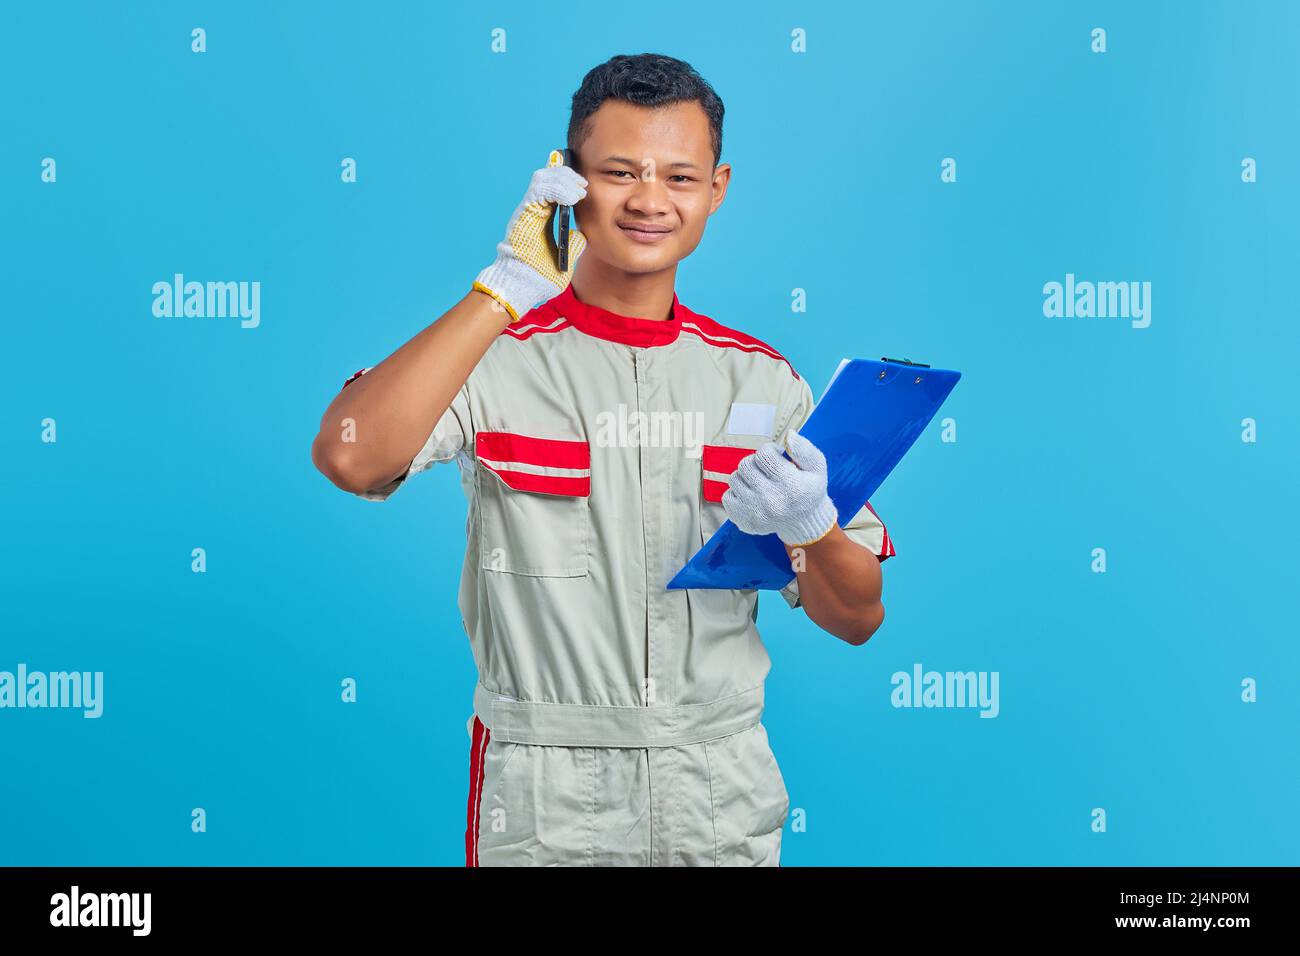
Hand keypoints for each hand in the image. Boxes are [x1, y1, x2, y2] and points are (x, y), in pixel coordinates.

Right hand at [472, 150, 587, 321]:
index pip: (553, 189)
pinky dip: (558, 189)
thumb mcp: (565, 258)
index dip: (568, 183)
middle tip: (583, 185)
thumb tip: (580, 233)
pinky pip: (540, 189)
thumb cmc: (540, 277)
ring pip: (543, 178)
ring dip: (564, 180)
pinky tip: (571, 199)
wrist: (525, 288)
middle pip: (548, 177)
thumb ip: (573, 244)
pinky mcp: (524, 213)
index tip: (584, 188)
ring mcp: (527, 211)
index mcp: (541, 219)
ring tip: (579, 191)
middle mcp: (533, 211)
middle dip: (567, 175)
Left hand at [721, 430, 838, 546]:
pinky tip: (753, 496)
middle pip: (745, 465)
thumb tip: (789, 435)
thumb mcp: (816, 468)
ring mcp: (755, 513)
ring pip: (734, 479)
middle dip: (756, 463)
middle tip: (768, 471)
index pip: (763, 455)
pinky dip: (738, 493)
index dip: (770, 450)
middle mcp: (772, 501)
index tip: (778, 458)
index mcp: (791, 486)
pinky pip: (727, 496)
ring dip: (746, 477)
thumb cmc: (808, 489)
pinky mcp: (744, 521)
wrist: (804, 522)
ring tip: (760, 483)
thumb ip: (804, 449)